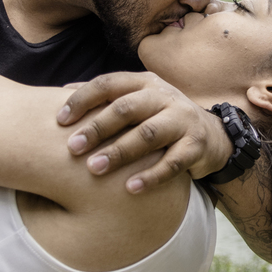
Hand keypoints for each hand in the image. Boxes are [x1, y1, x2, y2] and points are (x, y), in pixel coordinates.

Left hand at [57, 72, 231, 192]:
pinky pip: (172, 162)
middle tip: (72, 148)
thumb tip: (61, 90)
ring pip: (148, 134)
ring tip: (94, 169)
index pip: (109, 83)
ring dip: (119, 152)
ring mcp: (183, 120)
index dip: (82, 100)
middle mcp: (164, 97)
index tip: (59, 120)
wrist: (212, 135)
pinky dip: (151, 176)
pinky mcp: (196, 146)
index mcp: (145, 84)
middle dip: (97, 128)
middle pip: (127, 108)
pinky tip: (130, 188)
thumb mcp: (138, 101)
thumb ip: (106, 96)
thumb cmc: (161, 118)